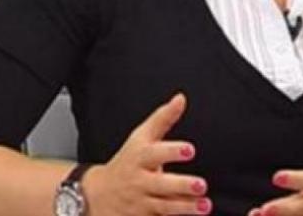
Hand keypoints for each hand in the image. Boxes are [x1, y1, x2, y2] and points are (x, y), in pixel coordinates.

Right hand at [83, 93, 211, 215]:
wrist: (97, 195)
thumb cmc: (128, 161)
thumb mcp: (140, 138)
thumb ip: (163, 118)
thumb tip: (181, 98)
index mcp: (140, 157)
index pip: (154, 153)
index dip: (172, 151)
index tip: (190, 150)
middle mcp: (140, 181)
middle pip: (160, 184)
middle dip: (181, 185)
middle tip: (201, 184)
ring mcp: (141, 202)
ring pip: (164, 206)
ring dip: (185, 207)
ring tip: (205, 206)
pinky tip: (193, 215)